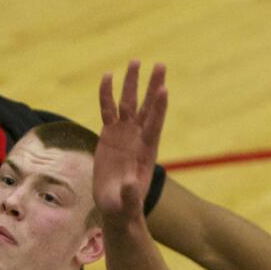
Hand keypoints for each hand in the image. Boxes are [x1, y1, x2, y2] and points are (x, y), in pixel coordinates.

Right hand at [93, 60, 167, 224]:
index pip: (154, 125)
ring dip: (132, 83)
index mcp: (146, 152)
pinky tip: (107, 76)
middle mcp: (138, 138)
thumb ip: (130, 194)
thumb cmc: (124, 207)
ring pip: (128, 103)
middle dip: (152, 86)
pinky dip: (107, 94)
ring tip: (135, 61)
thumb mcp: (127, 204)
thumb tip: (130, 183)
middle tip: (160, 65)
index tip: (164, 89)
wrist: (116, 206)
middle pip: (146, 107)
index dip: (158, 108)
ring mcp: (124, 134)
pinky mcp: (109, 134)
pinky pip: (108, 110)